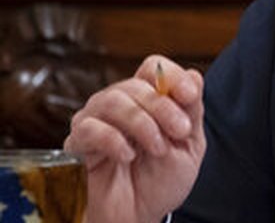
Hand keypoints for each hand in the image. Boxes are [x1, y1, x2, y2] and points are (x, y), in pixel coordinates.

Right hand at [65, 55, 205, 222]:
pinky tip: (128, 156)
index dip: (171, 75)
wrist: (140, 216)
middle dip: (164, 108)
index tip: (188, 95)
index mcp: (149, 99)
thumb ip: (191, 111)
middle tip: (180, 132)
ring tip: (157, 149)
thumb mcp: (189, 146)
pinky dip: (113, 140)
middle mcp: (120, 103)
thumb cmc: (162, 180)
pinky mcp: (78, 143)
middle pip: (136, 85)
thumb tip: (194, 76)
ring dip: (142, 123)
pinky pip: (90, 128)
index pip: (153, 67)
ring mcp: (96, 120)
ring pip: (113, 100)